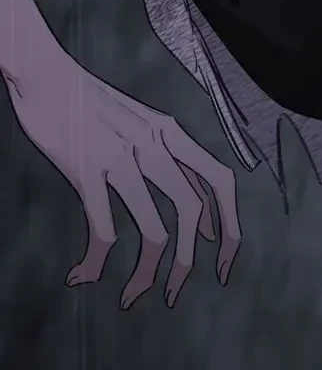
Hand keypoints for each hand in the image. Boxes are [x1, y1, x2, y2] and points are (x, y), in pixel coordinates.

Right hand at [8, 43, 240, 301]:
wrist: (43, 72)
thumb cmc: (87, 102)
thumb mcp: (138, 122)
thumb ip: (167, 159)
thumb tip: (195, 214)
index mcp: (169, 132)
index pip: (220, 182)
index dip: (230, 228)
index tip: (223, 263)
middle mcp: (152, 144)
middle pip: (191, 213)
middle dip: (188, 264)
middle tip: (174, 295)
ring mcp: (120, 156)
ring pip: (154, 231)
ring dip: (147, 274)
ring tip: (132, 297)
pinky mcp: (86, 168)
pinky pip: (104, 230)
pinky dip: (96, 262)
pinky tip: (83, 274)